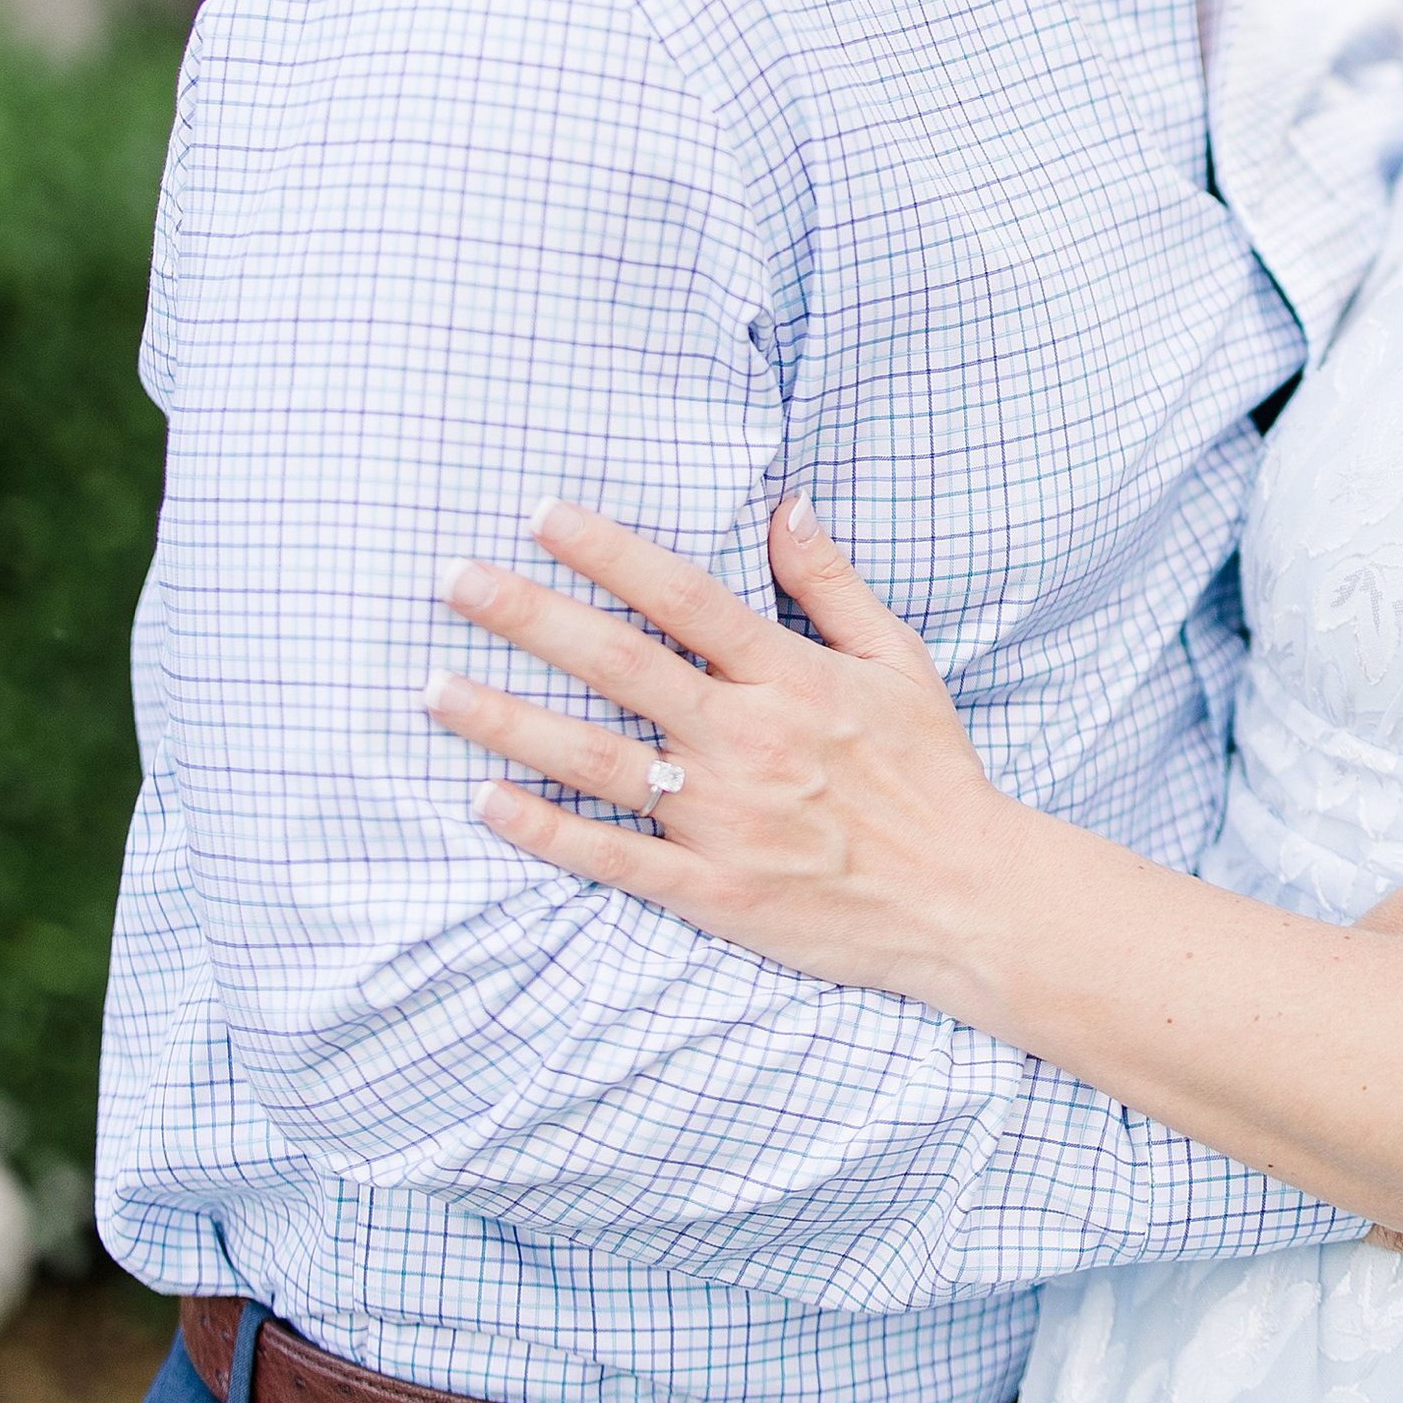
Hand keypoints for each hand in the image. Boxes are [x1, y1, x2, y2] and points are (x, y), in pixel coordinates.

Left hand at [425, 496, 1014, 994]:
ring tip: (437, 689)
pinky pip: (613, 857)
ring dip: (509, 722)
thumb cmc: (932, 775)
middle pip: (620, 664)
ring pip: (597, 759)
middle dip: (530, 617)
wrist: (965, 899)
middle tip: (454, 580)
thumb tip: (785, 502)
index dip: (608, 550)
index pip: (683, 596)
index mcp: (790, 676)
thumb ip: (833, 584)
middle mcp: (747, 738)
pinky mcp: (712, 889)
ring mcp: (724, 817)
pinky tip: (485, 802)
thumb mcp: (900, 662)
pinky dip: (546, 832)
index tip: (541, 513)